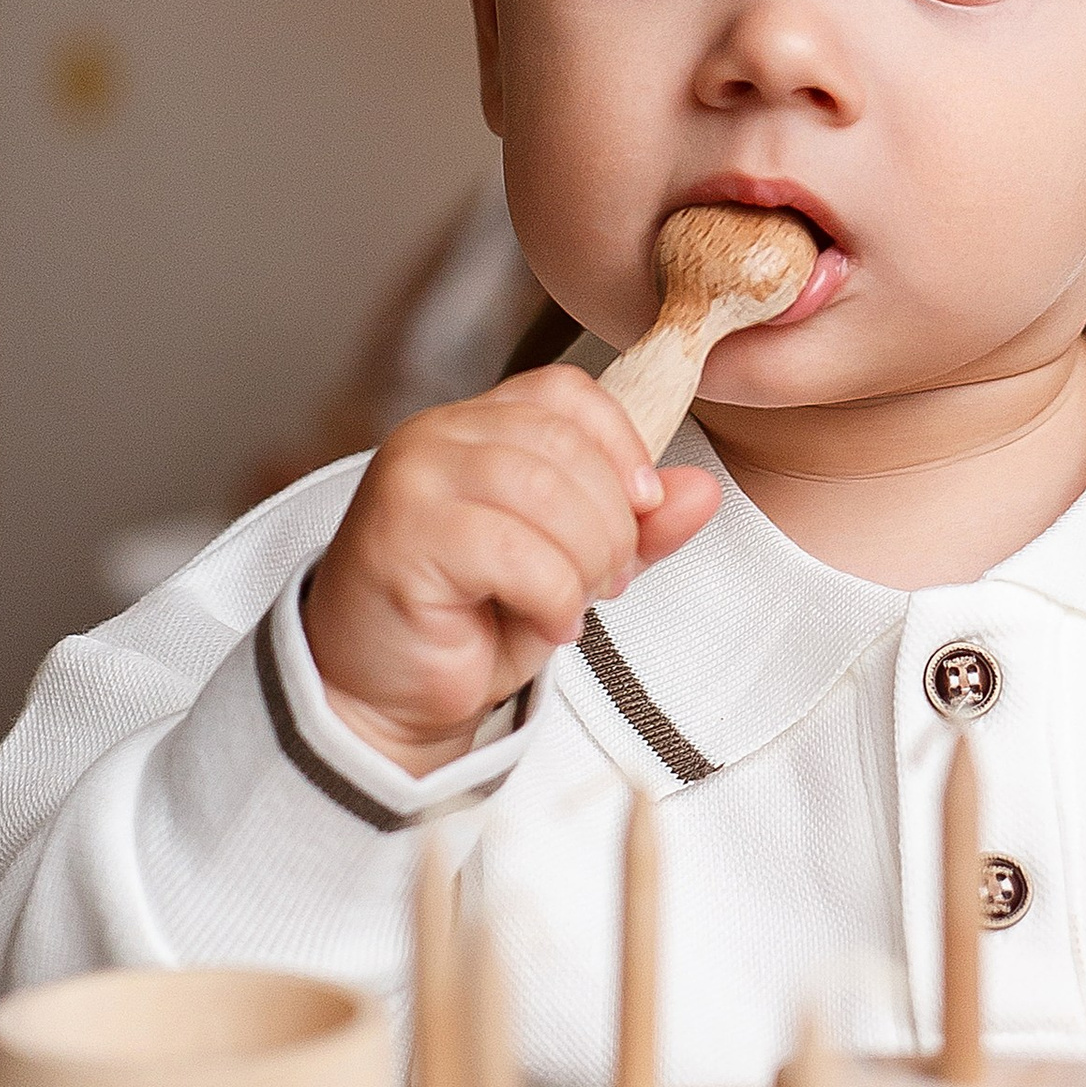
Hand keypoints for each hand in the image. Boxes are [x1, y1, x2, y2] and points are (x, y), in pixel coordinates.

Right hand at [302, 367, 718, 772]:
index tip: (643, 508)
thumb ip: (635, 528)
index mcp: (476, 425)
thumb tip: (700, 491)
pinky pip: (513, 551)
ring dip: (585, 563)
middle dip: (612, 524)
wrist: (385, 694)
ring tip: (574, 603)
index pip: (567, 392)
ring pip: (546, 494)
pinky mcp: (401, 535)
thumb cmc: (469, 623)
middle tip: (607, 582)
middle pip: (567, 445)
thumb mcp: (574, 567)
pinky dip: (551, 595)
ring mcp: (412, 479)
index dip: (622, 446)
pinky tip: (546, 621)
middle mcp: (436, 435)